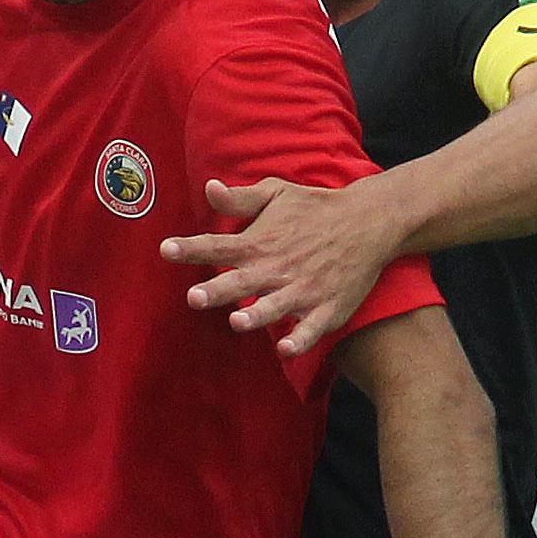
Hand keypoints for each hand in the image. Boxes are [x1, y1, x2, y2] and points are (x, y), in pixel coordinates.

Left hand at [164, 174, 408, 359]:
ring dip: (257, 314)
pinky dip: (301, 339)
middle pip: (242, 281)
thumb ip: (242, 199)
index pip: (219, 244)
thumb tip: (208, 188)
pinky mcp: (327, 308)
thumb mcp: (278, 194)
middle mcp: (278, 267)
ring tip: (238, 321)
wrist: (369, 222)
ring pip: (276, 306)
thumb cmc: (315, 209)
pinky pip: (312, 328)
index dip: (191, 248)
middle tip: (195, 297)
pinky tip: (287, 349)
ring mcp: (304, 289)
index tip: (167, 249)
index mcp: (261, 241)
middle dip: (218, 290)